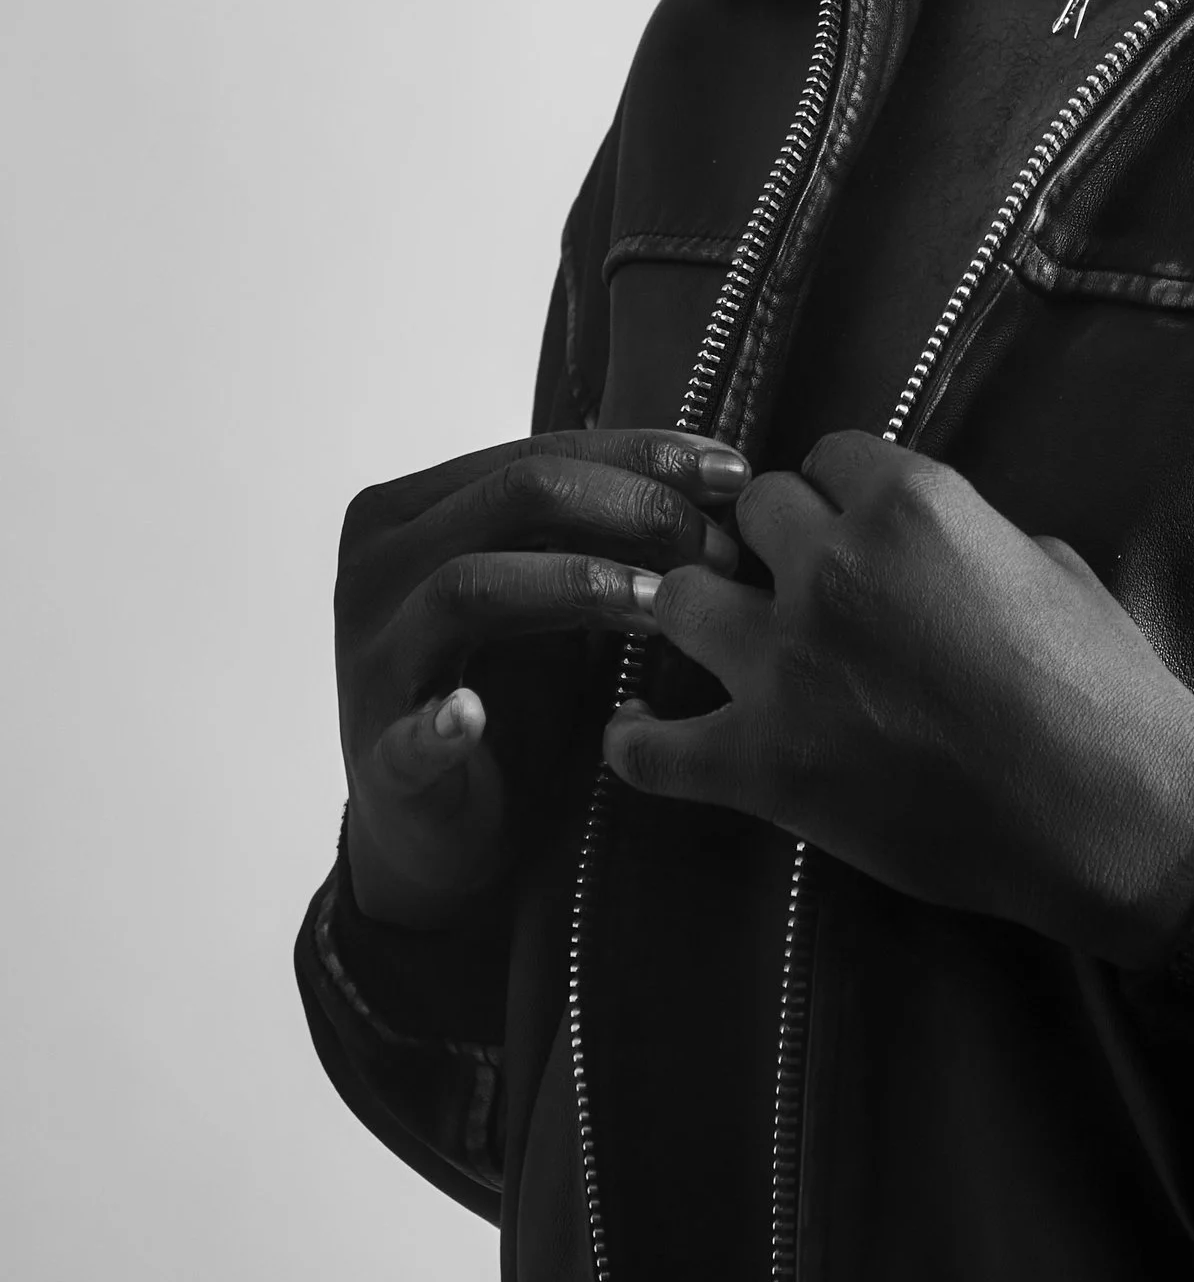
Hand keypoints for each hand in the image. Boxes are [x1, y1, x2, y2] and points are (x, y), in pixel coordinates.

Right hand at [335, 428, 750, 927]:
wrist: (441, 829)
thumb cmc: (513, 694)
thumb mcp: (560, 597)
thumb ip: (606, 536)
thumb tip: (725, 481)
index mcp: (416, 512)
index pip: (538, 452)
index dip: (644, 455)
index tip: (735, 475)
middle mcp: (378, 565)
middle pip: (513, 495)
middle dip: (634, 508)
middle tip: (721, 548)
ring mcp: (371, 657)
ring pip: (467, 584)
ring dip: (580, 582)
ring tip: (671, 604)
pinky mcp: (377, 757)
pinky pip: (405, 736)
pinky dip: (439, 726)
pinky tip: (474, 716)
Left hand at [602, 433, 1193, 964]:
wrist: (1111, 812)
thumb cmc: (1105, 689)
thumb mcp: (1052, 564)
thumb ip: (971, 534)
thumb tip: (930, 545)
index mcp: (911, 505)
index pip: (826, 456)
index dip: (838, 494)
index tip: (849, 527)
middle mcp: (833, 568)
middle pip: (751, 514)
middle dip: (775, 544)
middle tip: (801, 587)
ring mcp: (786, 666)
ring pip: (678, 599)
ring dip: (702, 615)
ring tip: (726, 641)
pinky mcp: (764, 763)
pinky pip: (654, 748)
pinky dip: (637, 743)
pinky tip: (634, 733)